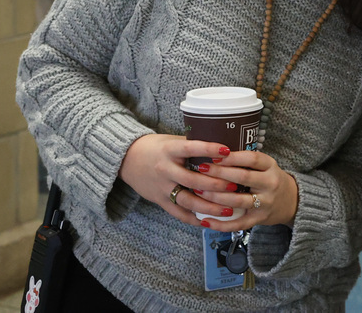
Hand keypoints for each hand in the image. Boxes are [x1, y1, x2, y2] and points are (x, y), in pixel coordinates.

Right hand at [119, 134, 244, 226]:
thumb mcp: (172, 140)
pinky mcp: (159, 200)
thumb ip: (193, 145)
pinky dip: (194, 218)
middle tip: (235, 186)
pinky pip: (178, 213)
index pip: (190, 148)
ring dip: (209, 207)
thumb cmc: (156, 147)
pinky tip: (210, 222)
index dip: (209, 149)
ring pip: (187, 200)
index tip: (227, 150)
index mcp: (169, 150)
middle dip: (215, 184)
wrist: (126, 159)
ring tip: (228, 210)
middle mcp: (165, 169)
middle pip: (192, 179)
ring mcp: (162, 187)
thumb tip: (223, 146)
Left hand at [195, 150, 299, 231]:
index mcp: (271, 166)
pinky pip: (238, 223)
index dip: (233, 157)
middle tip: (200, 169)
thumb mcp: (265, 166)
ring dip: (216, 197)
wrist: (292, 201)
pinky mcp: (259, 219)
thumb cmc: (270, 179)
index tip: (214, 155)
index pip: (252, 159)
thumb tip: (214, 152)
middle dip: (220, 173)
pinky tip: (205, 220)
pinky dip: (220, 223)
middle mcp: (270, 184)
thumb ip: (246, 161)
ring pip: (238, 201)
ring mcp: (265, 203)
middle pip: (243, 177)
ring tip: (199, 191)